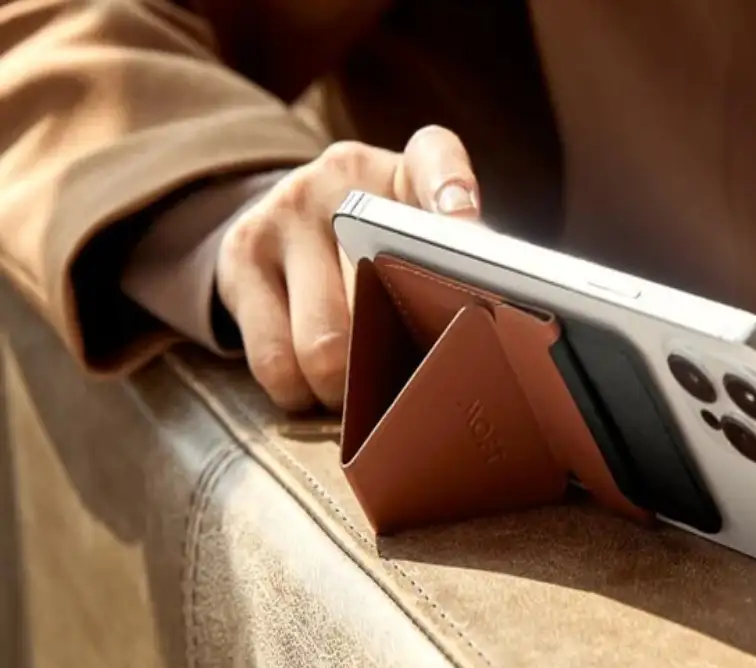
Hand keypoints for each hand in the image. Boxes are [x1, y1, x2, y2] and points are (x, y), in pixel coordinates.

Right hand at [215, 126, 479, 410]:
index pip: (436, 162)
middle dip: (405, 355)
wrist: (290, 214)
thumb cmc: (382, 240)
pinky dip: (301, 393)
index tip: (466, 230)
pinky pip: (274, 360)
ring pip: (324, 343)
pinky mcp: (239, 257)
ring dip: (349, 391)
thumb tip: (495, 306)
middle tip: (418, 385)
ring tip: (364, 395)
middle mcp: (338, 179)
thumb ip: (463, 260)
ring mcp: (282, 214)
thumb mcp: (426, 232)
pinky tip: (317, 389)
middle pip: (382, 290)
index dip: (454, 196)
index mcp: (404, 167)